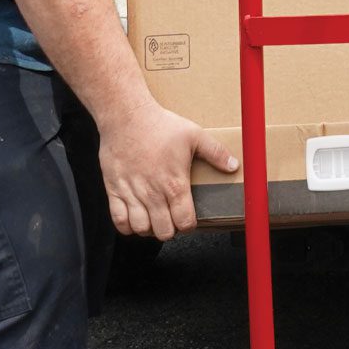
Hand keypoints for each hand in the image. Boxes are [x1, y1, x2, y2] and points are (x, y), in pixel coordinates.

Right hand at [98, 104, 237, 239]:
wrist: (127, 116)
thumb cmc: (159, 125)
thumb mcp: (194, 135)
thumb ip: (216, 153)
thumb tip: (234, 165)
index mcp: (174, 184)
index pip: (185, 222)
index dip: (189, 224)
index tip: (188, 218)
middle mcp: (153, 193)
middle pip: (164, 232)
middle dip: (171, 229)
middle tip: (171, 218)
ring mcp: (132, 193)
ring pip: (141, 229)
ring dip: (149, 228)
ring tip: (154, 217)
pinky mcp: (114, 190)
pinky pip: (118, 220)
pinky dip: (126, 225)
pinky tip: (134, 217)